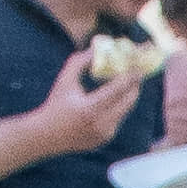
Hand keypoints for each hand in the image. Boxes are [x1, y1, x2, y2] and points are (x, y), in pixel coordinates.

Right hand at [33, 44, 151, 158]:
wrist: (48, 136)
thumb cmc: (55, 104)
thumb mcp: (64, 81)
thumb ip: (79, 63)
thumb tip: (95, 49)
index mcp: (90, 109)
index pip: (117, 90)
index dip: (130, 77)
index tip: (137, 66)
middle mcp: (101, 124)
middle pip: (128, 102)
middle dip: (135, 86)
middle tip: (138, 73)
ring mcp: (105, 134)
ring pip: (124, 111)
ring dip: (128, 96)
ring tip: (129, 83)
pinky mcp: (106, 139)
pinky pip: (117, 119)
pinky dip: (118, 107)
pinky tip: (116, 98)